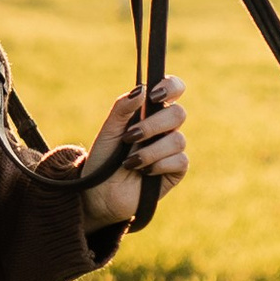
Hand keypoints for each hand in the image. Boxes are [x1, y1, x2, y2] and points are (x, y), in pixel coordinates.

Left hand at [81, 75, 186, 228]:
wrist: (100, 193)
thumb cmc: (104, 159)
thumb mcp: (109, 131)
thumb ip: (122, 109)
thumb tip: (141, 90)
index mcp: (150, 112)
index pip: (173, 89)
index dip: (171, 87)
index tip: (154, 96)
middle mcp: (164, 128)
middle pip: (178, 114)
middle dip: (153, 125)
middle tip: (130, 136)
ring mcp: (171, 149)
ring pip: (178, 140)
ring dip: (150, 151)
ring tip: (130, 162)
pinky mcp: (175, 170)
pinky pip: (180, 161)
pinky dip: (158, 165)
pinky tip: (143, 172)